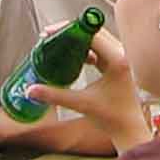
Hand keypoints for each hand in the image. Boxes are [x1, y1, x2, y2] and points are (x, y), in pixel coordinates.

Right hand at [28, 31, 152, 150]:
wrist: (128, 129)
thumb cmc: (111, 117)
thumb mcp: (81, 103)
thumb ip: (55, 95)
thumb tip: (31, 90)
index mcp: (117, 60)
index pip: (91, 34)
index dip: (69, 30)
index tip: (50, 32)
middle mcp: (122, 55)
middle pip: (94, 33)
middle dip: (71, 33)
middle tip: (50, 37)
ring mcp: (122, 59)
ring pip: (97, 40)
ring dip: (78, 41)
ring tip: (57, 44)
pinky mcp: (119, 65)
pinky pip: (100, 49)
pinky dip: (86, 50)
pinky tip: (72, 57)